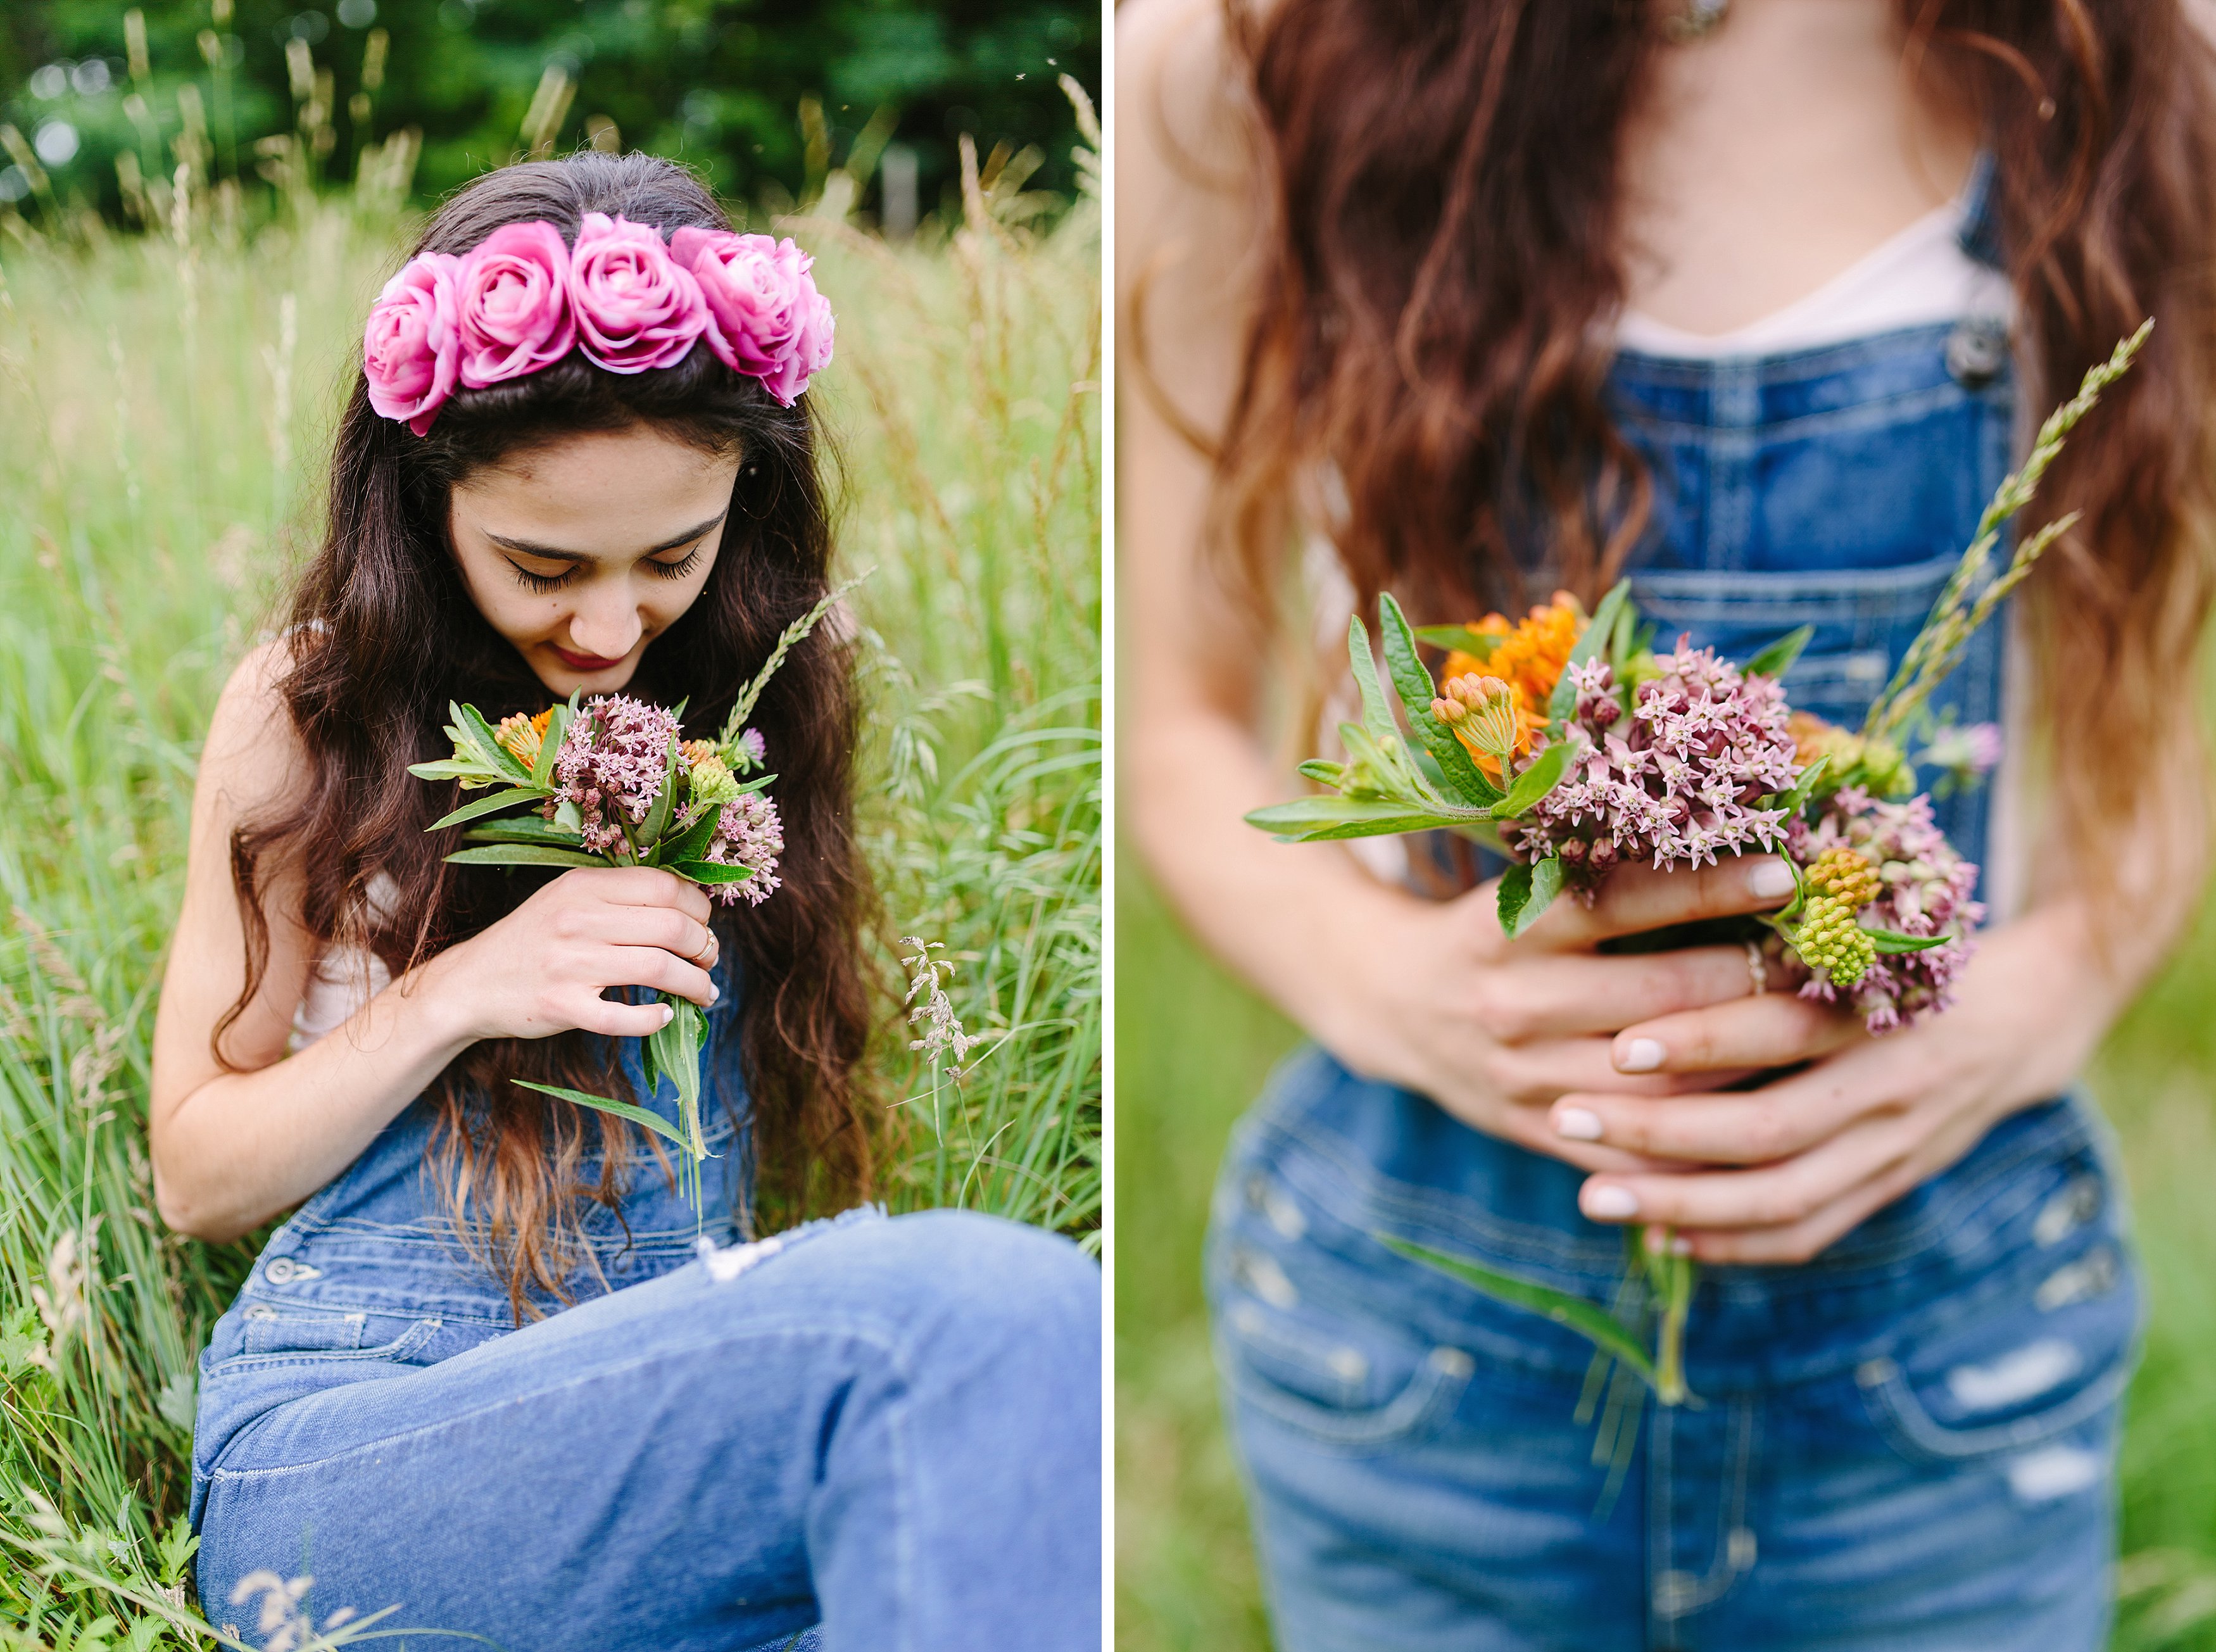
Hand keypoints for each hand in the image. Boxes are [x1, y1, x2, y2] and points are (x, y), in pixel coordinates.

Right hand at [434, 867, 720, 1043]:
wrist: (470, 983)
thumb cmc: (532, 939)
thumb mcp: (567, 898)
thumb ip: (619, 895)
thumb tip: (688, 903)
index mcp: (584, 886)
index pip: (666, 886)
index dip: (699, 907)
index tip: (704, 924)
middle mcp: (578, 920)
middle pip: (672, 926)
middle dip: (705, 946)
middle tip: (708, 960)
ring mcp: (570, 965)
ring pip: (658, 968)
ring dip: (695, 983)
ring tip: (704, 991)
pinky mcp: (563, 1007)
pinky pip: (624, 1017)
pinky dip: (654, 1018)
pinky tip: (665, 1016)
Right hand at [1308, 853, 1801, 1175]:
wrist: (1386, 1002)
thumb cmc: (1480, 925)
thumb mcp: (1517, 885)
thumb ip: (1600, 875)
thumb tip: (1723, 831)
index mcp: (1505, 932)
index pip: (1619, 904)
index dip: (1706, 888)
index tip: (1784, 872)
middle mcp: (1511, 1006)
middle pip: (1659, 1002)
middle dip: (1754, 979)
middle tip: (1830, 957)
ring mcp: (1522, 1079)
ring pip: (1661, 1085)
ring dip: (1747, 1060)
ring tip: (1819, 1033)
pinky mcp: (1531, 1130)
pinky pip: (1632, 1152)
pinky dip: (1699, 1143)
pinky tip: (1767, 1120)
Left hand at [1547, 903, 2113, 1262]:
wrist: (2028, 1015)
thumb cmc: (1905, 946)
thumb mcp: (1856, 921)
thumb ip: (1771, 933)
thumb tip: (1645, 920)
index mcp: (1879, 1005)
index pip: (1781, 1029)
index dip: (1700, 1041)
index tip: (1616, 1047)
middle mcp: (1891, 1082)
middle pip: (1768, 1128)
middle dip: (1658, 1133)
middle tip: (1567, 1117)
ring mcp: (1896, 1146)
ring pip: (1781, 1195)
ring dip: (1680, 1203)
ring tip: (1591, 1197)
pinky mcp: (1892, 1186)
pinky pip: (1809, 1231)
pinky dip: (1734, 1240)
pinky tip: (1663, 1237)